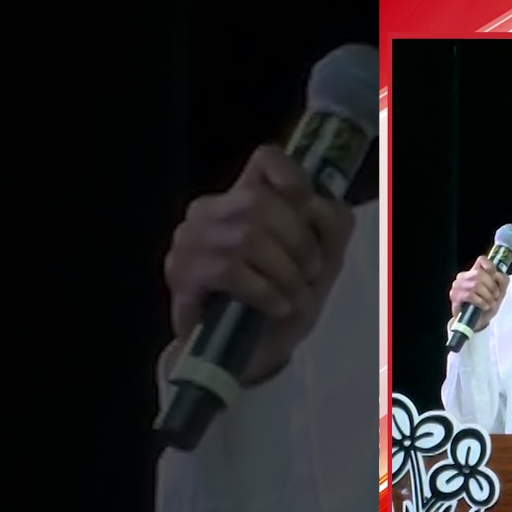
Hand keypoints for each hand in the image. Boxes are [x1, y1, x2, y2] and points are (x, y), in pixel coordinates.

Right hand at [163, 144, 355, 385]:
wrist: (247, 352)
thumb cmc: (282, 298)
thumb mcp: (321, 259)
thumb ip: (330, 224)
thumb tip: (316, 205)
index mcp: (244, 197)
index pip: (266, 159)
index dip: (295, 181)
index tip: (312, 218)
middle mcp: (209, 209)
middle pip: (260, 201)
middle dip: (298, 242)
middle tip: (310, 275)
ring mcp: (189, 239)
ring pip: (248, 237)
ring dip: (284, 273)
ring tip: (294, 298)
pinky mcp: (181, 273)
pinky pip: (231, 270)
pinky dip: (265, 291)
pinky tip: (276, 306)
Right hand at [448, 255, 509, 332]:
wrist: (476, 323)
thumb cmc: (486, 305)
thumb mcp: (499, 293)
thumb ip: (502, 281)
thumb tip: (498, 275)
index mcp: (474, 272)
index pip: (481, 260)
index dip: (490, 267)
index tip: (496, 279)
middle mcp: (464, 276)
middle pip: (480, 273)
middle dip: (492, 287)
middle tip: (495, 297)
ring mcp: (457, 285)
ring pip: (475, 284)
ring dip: (487, 296)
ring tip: (490, 304)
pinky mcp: (455, 296)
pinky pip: (470, 295)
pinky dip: (481, 301)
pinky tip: (484, 306)